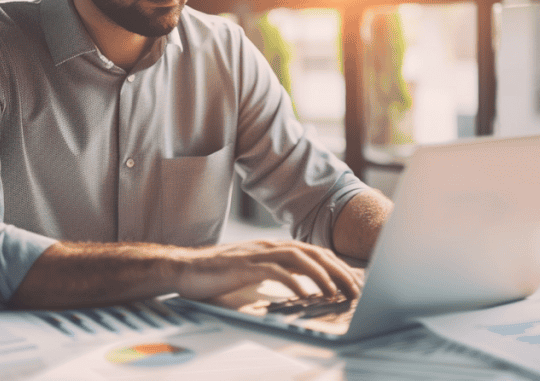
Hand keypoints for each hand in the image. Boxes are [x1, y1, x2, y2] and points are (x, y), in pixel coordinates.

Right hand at [172, 240, 361, 300]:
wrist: (184, 268)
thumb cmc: (217, 274)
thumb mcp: (253, 272)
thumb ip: (275, 273)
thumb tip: (301, 286)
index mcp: (274, 248)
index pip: (315, 252)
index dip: (338, 266)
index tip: (355, 281)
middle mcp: (269, 246)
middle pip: (314, 252)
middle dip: (339, 270)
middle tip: (356, 289)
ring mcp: (258, 254)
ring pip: (300, 258)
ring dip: (321, 275)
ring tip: (337, 292)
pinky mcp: (245, 266)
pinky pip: (275, 271)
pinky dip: (294, 281)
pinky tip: (305, 293)